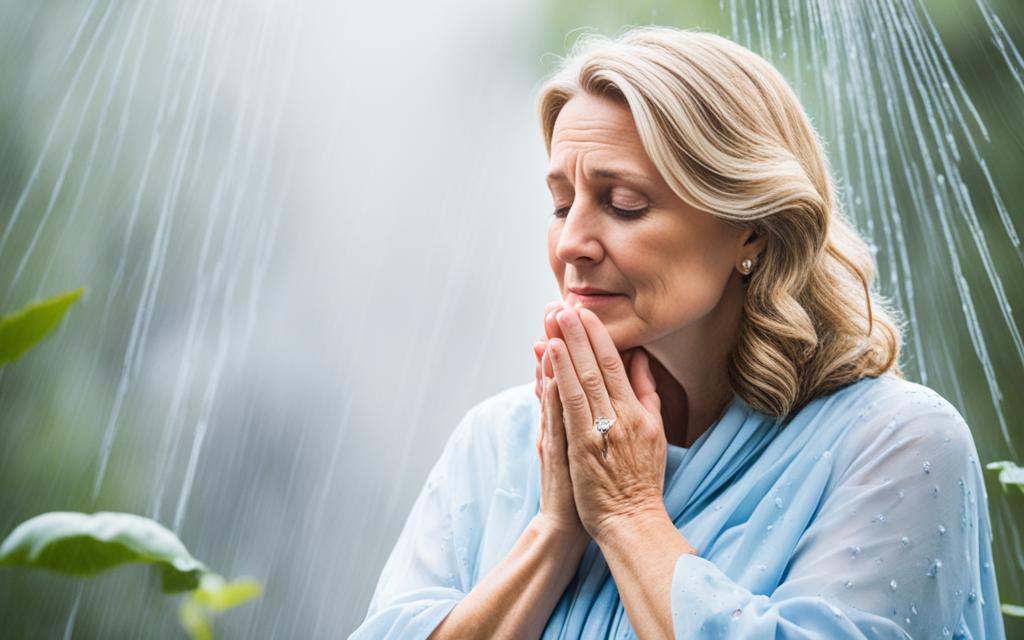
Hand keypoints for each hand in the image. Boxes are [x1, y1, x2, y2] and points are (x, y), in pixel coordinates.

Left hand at [547, 304, 666, 542]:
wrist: (632, 521)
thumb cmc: (641, 479)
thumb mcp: (655, 431)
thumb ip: (647, 394)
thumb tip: (640, 360)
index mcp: (638, 412)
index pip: (617, 364)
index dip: (600, 336)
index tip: (586, 312)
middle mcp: (621, 418)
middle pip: (598, 367)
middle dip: (579, 334)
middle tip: (564, 306)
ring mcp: (601, 432)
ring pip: (582, 382)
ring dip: (566, 349)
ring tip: (553, 323)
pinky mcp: (583, 448)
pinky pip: (570, 408)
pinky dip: (560, 382)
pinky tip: (549, 361)